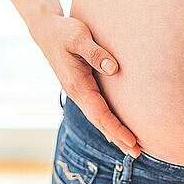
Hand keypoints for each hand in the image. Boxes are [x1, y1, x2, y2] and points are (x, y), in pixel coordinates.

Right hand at [30, 13, 140, 156]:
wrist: (46, 30)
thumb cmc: (64, 31)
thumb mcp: (79, 37)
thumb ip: (96, 53)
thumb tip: (114, 69)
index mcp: (77, 84)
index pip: (100, 113)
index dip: (116, 128)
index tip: (131, 141)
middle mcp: (77, 92)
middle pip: (99, 121)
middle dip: (118, 138)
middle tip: (137, 153)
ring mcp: (78, 92)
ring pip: (97, 118)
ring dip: (113, 133)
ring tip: (131, 147)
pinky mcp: (81, 87)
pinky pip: (95, 109)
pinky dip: (106, 122)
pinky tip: (115, 129)